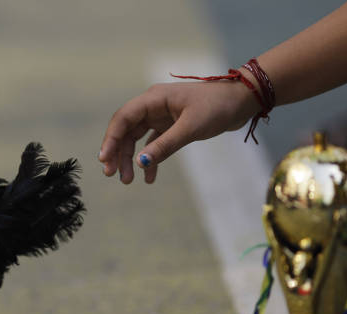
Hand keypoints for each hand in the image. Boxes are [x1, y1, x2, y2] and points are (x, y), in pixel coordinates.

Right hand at [98, 79, 257, 183]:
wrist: (242, 101)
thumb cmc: (217, 107)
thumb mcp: (190, 128)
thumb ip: (164, 146)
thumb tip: (140, 163)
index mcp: (154, 99)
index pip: (123, 119)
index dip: (110, 139)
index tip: (104, 160)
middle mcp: (153, 106)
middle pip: (126, 130)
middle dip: (118, 153)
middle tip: (114, 176)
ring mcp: (162, 115)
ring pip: (137, 138)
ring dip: (132, 159)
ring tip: (128, 180)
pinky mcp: (172, 125)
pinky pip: (154, 143)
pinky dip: (150, 159)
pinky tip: (149, 178)